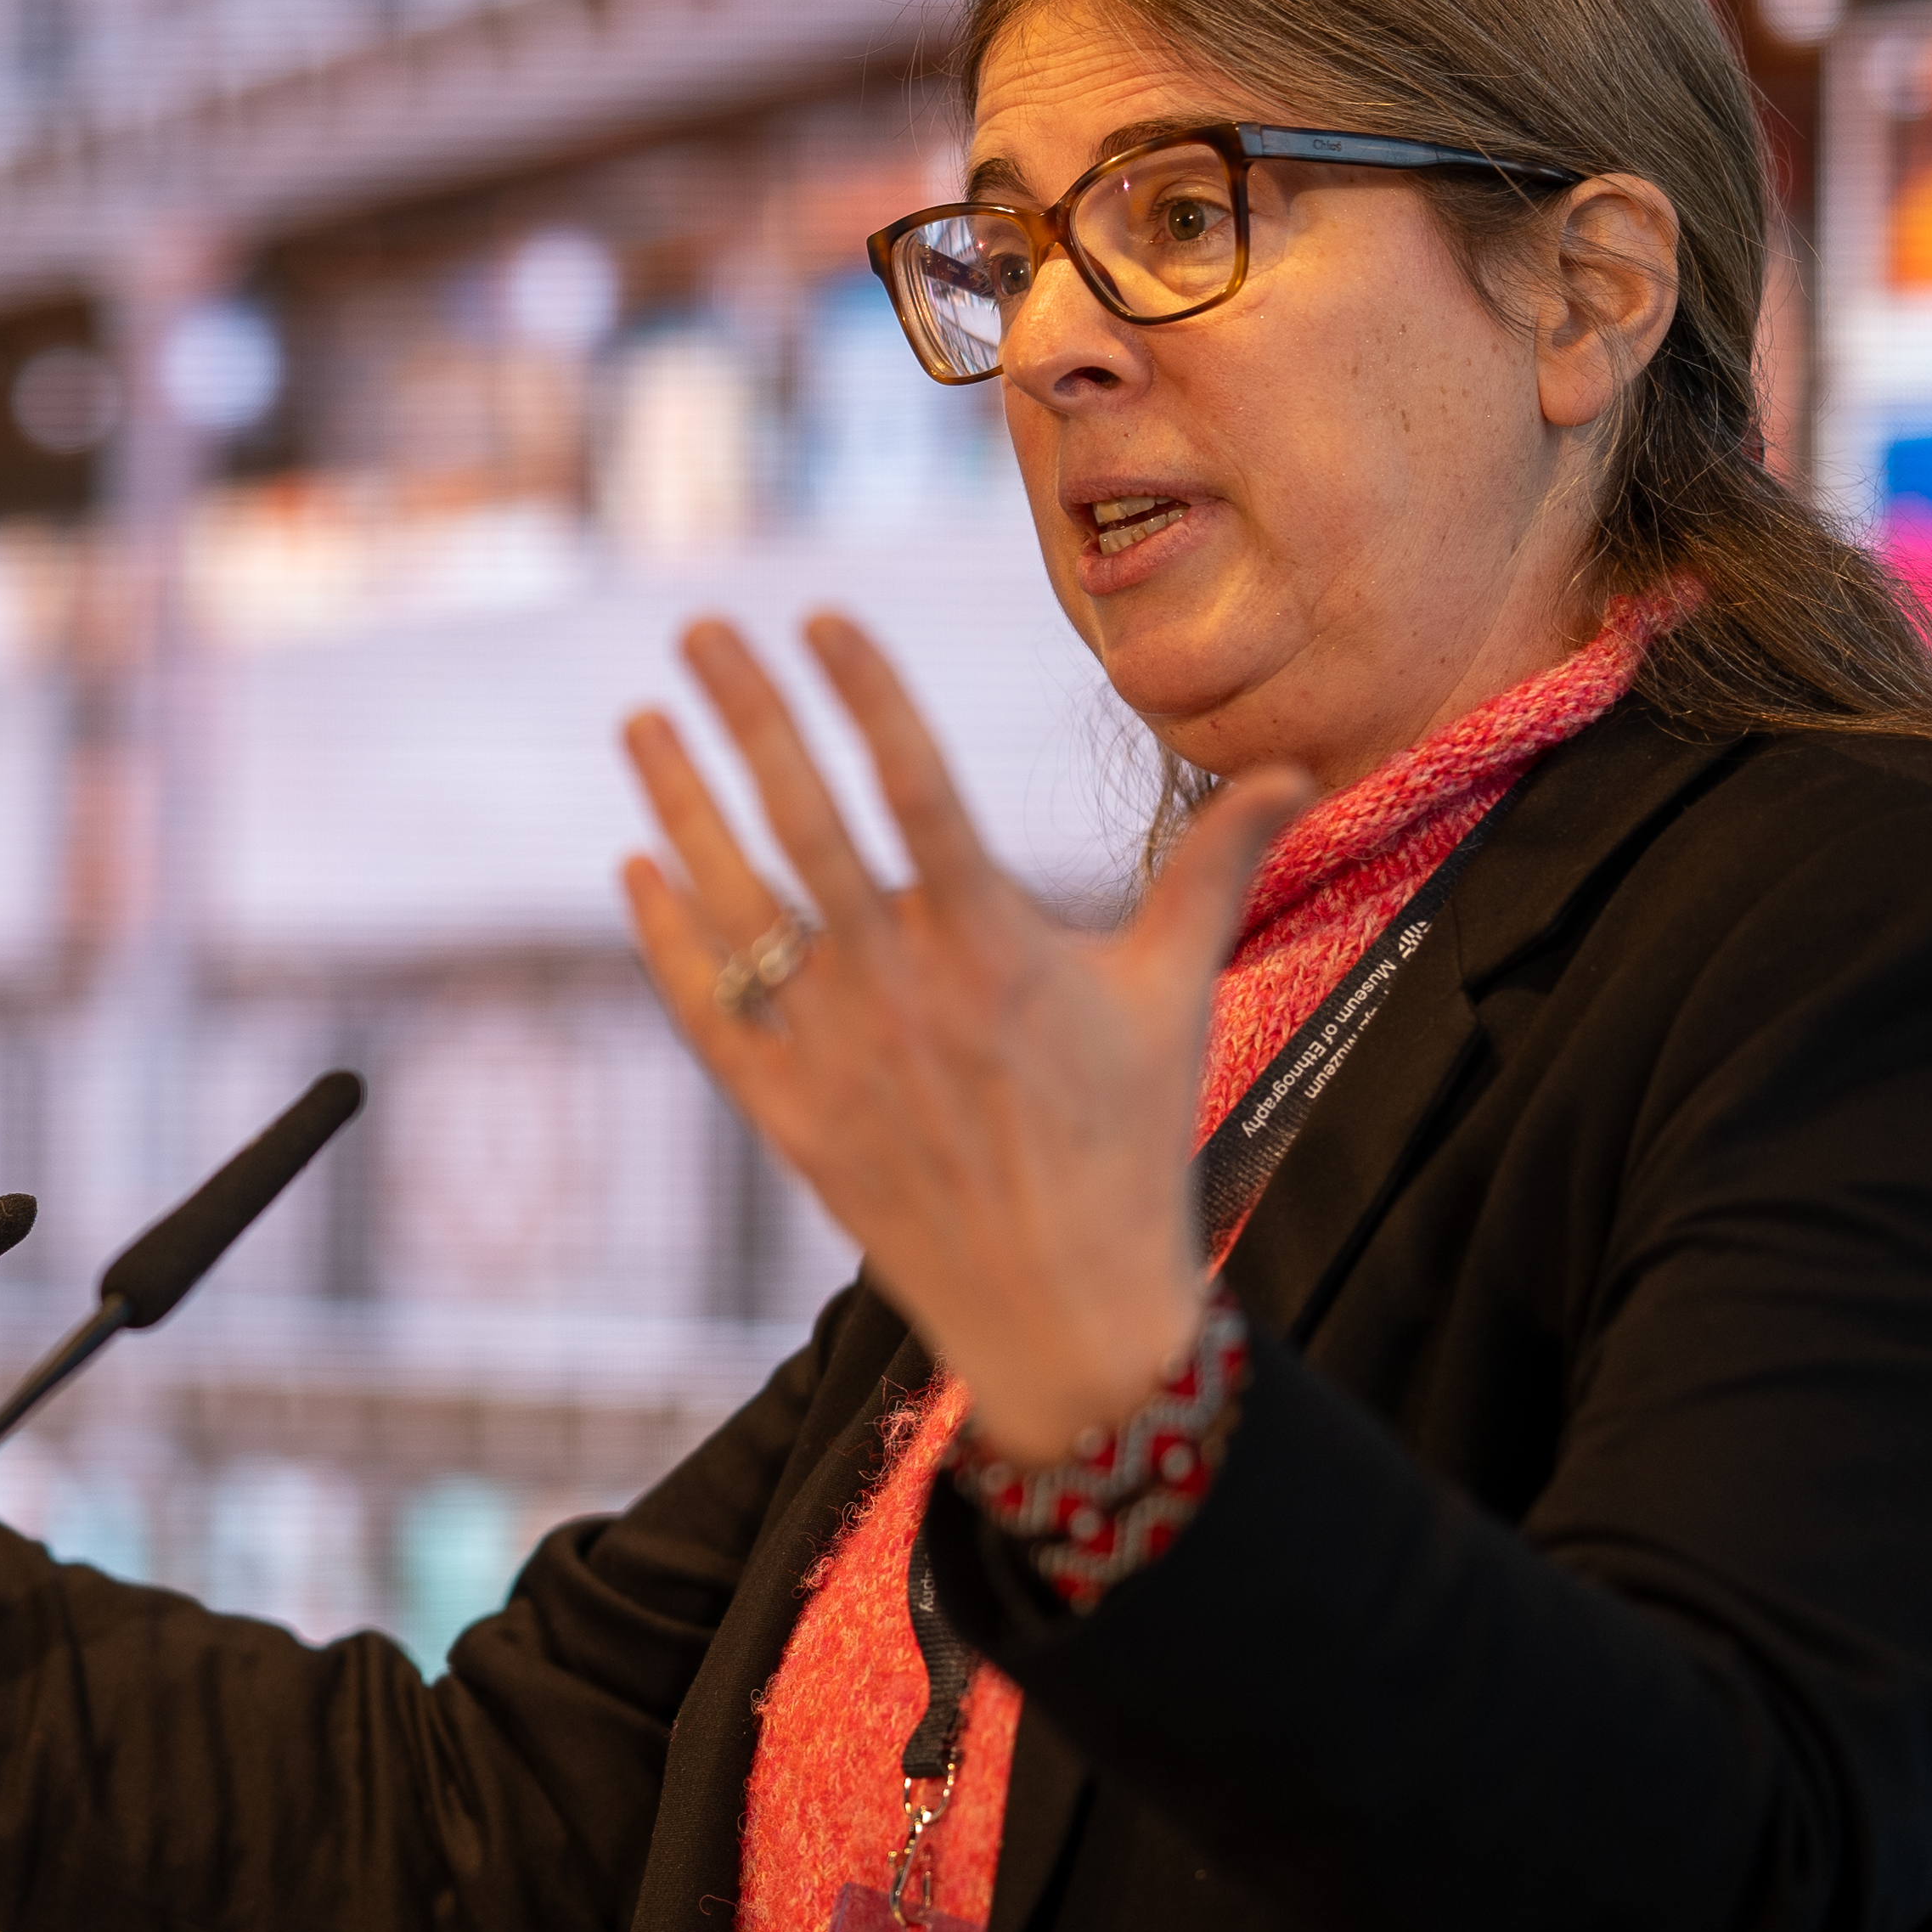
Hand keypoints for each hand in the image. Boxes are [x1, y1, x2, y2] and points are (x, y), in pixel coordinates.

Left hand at [620, 612, 1305, 1467]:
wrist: (1068, 1314)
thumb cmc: (1130, 1144)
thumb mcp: (1174, 996)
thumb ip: (1214, 872)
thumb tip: (1292, 774)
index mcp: (996, 943)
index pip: (915, 783)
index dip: (865, 693)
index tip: (819, 617)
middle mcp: (904, 988)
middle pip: (804, 822)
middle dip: (746, 716)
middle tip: (699, 631)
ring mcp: (837, 1054)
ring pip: (738, 907)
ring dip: (682, 808)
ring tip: (640, 723)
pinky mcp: (793, 1119)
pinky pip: (710, 1013)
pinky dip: (669, 941)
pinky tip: (638, 869)